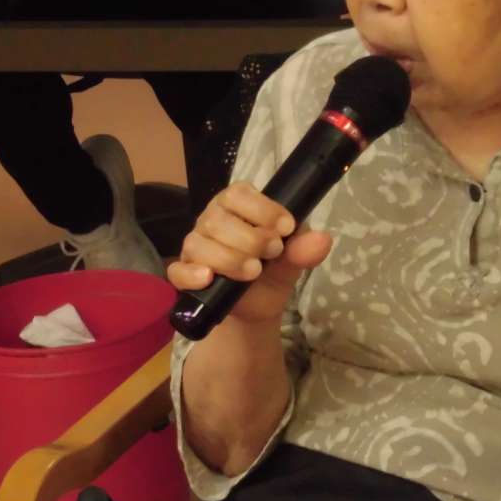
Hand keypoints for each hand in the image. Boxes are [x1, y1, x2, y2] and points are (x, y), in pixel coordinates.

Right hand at [169, 182, 332, 325]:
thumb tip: (322, 240)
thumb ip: (304, 249)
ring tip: (253, 272)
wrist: (258, 307)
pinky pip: (178, 270)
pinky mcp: (185, 273)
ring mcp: (195, 246)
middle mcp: (212, 220)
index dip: (262, 209)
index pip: (238, 193)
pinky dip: (192, 275)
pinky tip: (209, 279)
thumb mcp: (293, 260)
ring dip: (229, 258)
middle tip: (273, 253)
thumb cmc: (273, 270)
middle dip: (250, 238)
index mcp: (238, 206)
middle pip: (218, 219)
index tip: (286, 228)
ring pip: (199, 244)